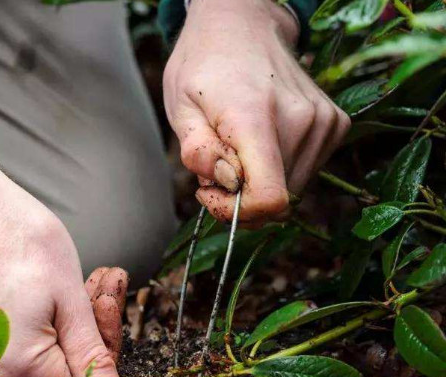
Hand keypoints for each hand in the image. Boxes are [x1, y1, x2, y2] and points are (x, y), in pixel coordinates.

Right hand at [0, 194, 128, 376]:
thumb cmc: (14, 237)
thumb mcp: (68, 295)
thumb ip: (91, 350)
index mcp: (20, 369)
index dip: (105, 342)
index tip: (112, 302)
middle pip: (61, 364)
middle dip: (91, 324)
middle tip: (104, 280)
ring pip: (43, 346)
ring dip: (69, 314)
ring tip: (86, 273)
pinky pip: (18, 334)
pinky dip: (42, 311)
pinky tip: (54, 280)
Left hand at [163, 0, 350, 224]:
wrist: (243, 24)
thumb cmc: (203, 66)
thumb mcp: (179, 106)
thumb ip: (197, 150)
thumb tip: (227, 183)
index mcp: (255, 116)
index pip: (269, 197)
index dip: (237, 212)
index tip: (211, 192)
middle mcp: (300, 120)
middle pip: (279, 199)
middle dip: (242, 196)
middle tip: (216, 166)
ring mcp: (323, 121)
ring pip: (293, 189)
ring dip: (261, 182)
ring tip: (236, 147)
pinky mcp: (335, 123)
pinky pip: (307, 170)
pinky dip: (281, 167)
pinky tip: (261, 139)